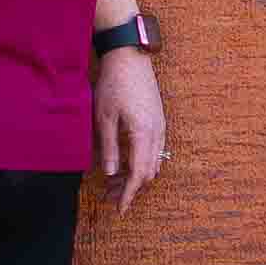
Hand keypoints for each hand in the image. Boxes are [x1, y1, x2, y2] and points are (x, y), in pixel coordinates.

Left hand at [95, 47, 167, 207]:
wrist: (130, 55)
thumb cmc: (115, 84)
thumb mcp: (105, 117)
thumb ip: (109, 147)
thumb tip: (110, 174)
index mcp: (143, 134)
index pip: (138, 174)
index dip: (128, 194)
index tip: (119, 209)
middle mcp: (157, 132)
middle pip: (148, 172)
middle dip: (130, 188)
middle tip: (108, 196)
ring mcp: (161, 125)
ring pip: (153, 162)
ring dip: (136, 175)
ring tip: (114, 181)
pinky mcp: (159, 119)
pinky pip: (156, 149)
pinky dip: (143, 162)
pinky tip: (128, 162)